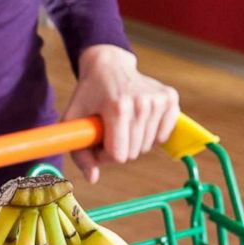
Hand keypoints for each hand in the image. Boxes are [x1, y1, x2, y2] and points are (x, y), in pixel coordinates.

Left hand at [61, 44, 179, 181]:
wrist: (109, 65)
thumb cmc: (88, 95)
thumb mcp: (73, 120)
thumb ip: (79, 153)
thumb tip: (93, 179)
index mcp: (118, 108)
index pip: (118, 155)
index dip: (105, 155)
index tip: (98, 142)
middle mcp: (142, 103)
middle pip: (133, 153)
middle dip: (118, 148)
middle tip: (109, 130)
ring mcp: (158, 100)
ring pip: (147, 146)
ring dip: (132, 141)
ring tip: (122, 122)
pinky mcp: (170, 98)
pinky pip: (162, 136)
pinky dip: (150, 134)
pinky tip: (138, 119)